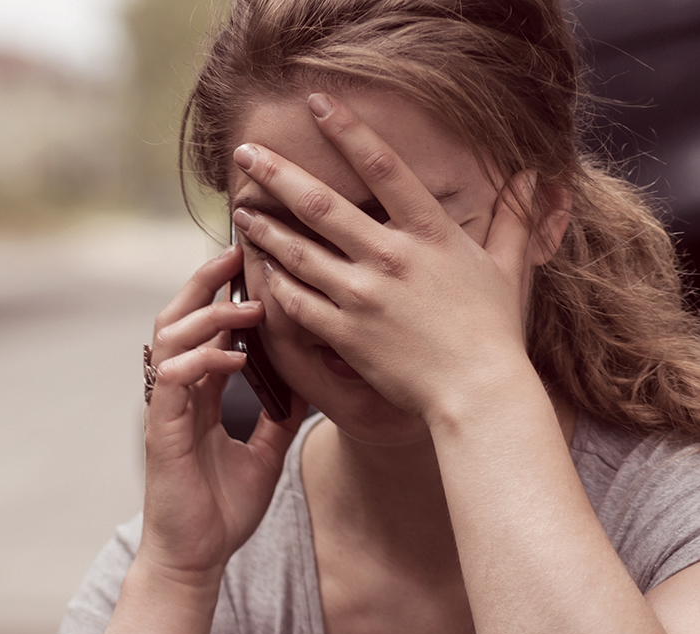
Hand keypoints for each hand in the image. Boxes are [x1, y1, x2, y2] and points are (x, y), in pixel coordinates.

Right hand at [139, 246, 309, 582]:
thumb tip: (310, 386)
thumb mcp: (266, 453)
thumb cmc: (223, 511)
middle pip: (178, 318)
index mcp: (198, 395)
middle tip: (240, 254)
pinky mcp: (160, 432)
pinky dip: (202, 361)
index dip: (225, 293)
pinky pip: (173, 380)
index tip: (256, 264)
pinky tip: (235, 357)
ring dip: (207, 316)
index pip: (205, 328)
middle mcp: (177, 395)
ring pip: (168, 339)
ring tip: (246, 306)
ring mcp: (165, 411)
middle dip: (206, 283)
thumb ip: (279, 416)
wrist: (196, 558)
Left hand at [230, 94, 552, 421]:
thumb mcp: (509, 265)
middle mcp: (390, 256)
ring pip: (299, 252)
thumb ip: (514, 218)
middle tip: (246, 153)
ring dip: (265, 229)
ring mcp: (363, 295)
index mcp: (429, 231)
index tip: (318, 103)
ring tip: (241, 211)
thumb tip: (531, 176)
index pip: (383, 166)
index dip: (348, 130)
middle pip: (323, 204)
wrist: (477, 389)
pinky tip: (257, 270)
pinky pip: (297, 303)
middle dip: (279, 175)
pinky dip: (275, 284)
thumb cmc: (494, 329)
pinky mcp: (344, 333)